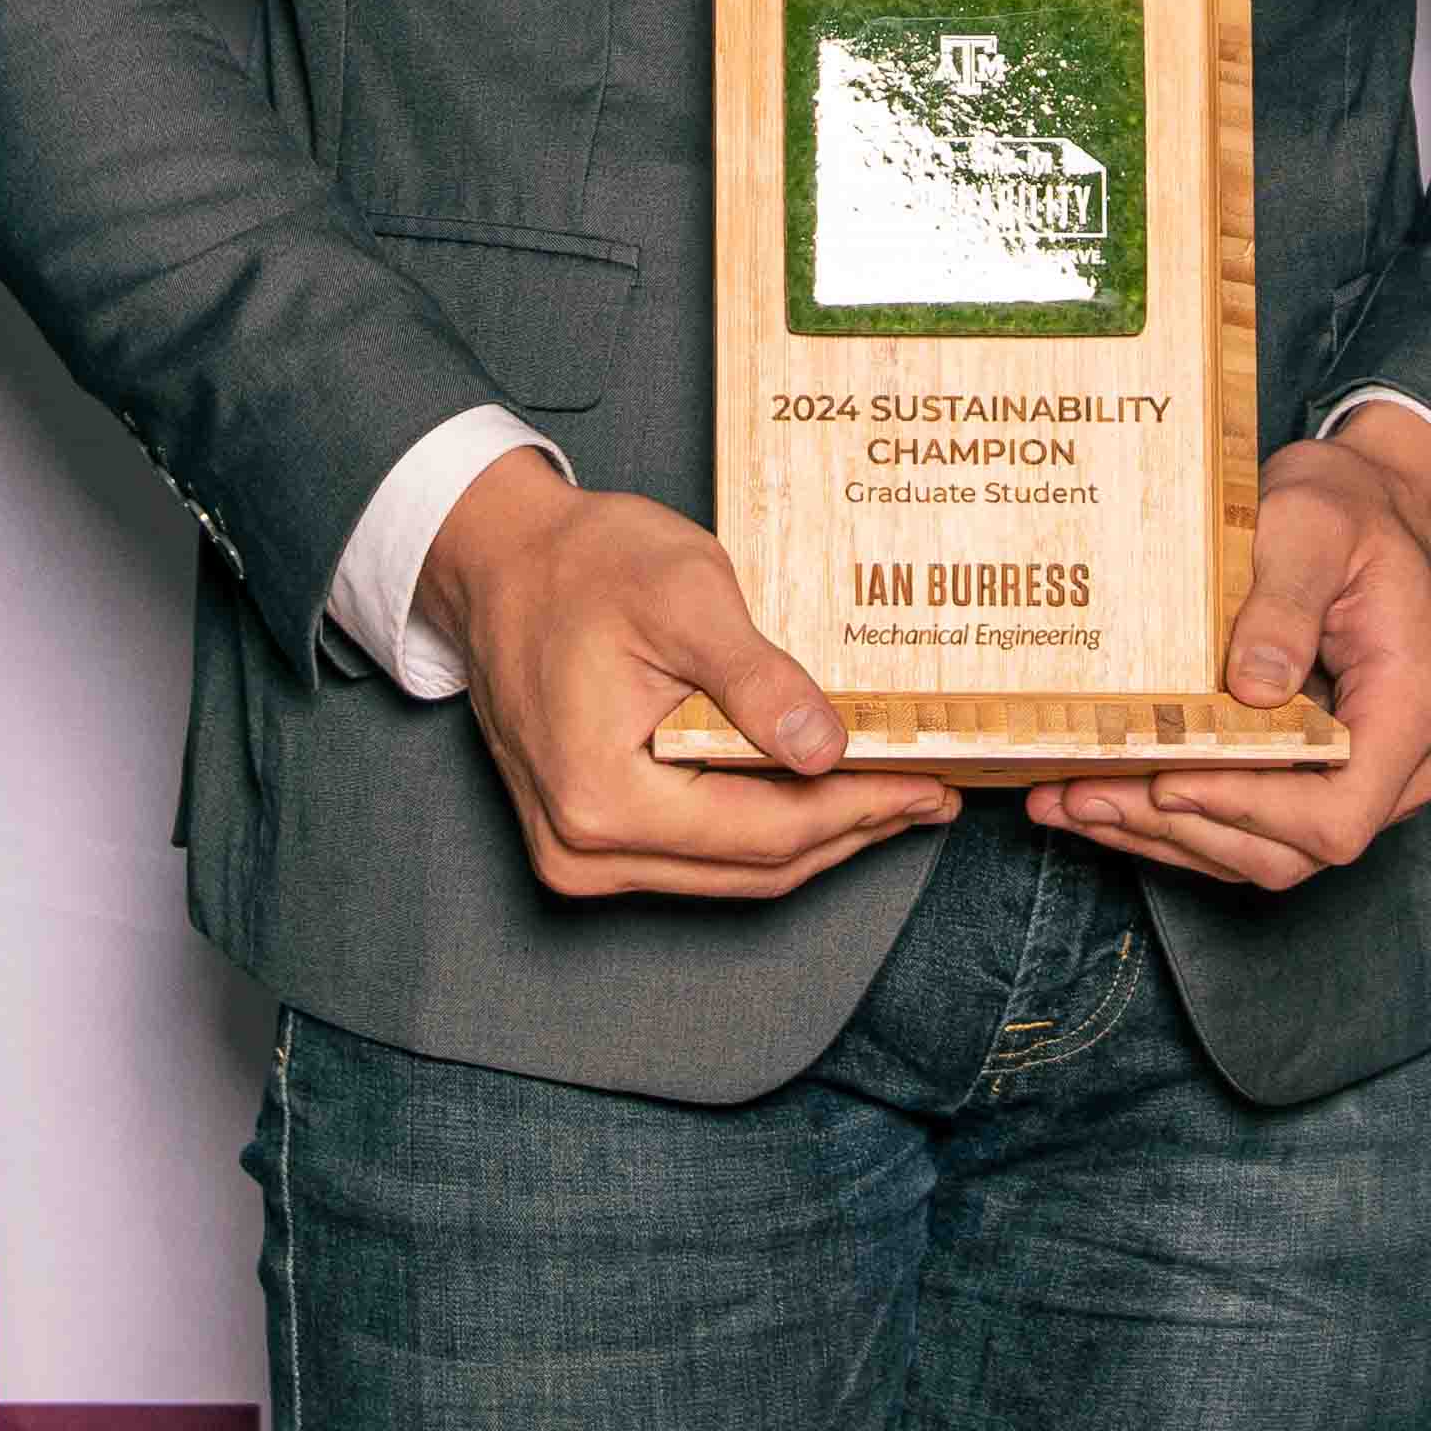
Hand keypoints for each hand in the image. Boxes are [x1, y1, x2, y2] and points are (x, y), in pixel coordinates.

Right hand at [413, 454, 964, 904]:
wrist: (500, 558)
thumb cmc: (581, 564)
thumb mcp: (683, 595)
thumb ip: (755, 680)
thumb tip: (826, 752)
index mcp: (601, 799)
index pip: (766, 832)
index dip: (859, 811)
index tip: (929, 784)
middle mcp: (583, 850)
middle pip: (755, 868)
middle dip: (851, 831)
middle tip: (930, 794)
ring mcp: (580, 854)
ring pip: (732, 872)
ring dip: (815, 836)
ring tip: (892, 795)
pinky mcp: (588, 839)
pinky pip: (698, 855)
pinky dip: (763, 827)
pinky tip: (816, 793)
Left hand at [1027, 403, 1430, 890]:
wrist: (1381, 504)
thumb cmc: (1354, 510)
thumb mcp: (1313, 527)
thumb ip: (1285, 601)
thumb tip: (1254, 686)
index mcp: (1411, 706)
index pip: (1338, 813)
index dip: (1249, 813)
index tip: (1169, 782)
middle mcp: (1403, 763)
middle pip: (1291, 846)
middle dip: (1180, 828)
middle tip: (1083, 796)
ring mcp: (1366, 779)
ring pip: (1265, 850)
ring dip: (1164, 834)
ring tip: (1069, 802)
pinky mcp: (1323, 776)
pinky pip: (1254, 822)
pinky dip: (1177, 816)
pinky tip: (1103, 794)